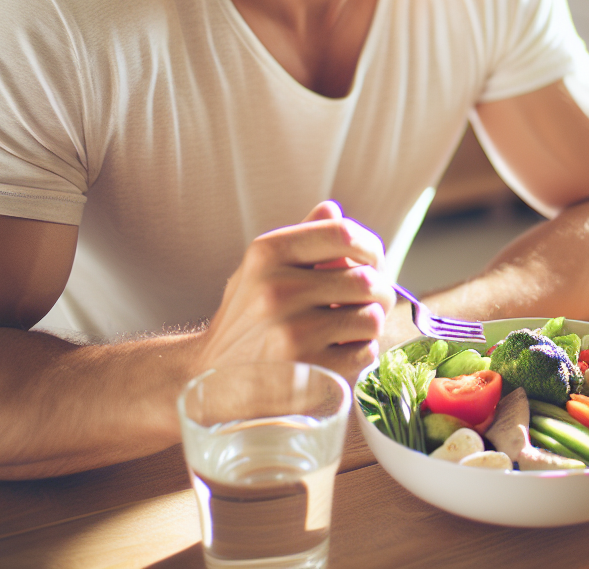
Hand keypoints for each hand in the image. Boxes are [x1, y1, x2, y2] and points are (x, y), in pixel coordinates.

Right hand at [193, 201, 395, 383]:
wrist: (208, 378)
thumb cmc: (246, 316)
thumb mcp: (260, 268)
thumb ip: (300, 237)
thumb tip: (332, 209)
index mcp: (268, 253)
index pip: (343, 233)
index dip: (371, 247)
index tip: (373, 261)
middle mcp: (277, 291)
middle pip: (367, 280)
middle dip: (380, 291)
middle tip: (372, 300)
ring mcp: (291, 335)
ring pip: (371, 318)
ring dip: (370, 324)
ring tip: (352, 327)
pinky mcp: (306, 374)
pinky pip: (364, 354)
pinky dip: (360, 353)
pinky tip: (339, 352)